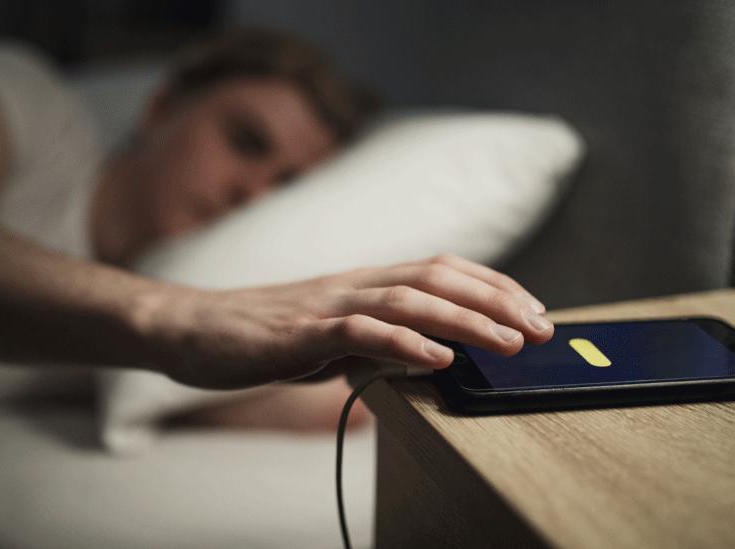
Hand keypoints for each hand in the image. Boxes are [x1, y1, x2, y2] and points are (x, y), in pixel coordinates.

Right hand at [135, 254, 552, 388]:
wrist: (191, 330)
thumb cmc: (261, 337)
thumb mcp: (331, 337)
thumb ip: (376, 340)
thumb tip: (426, 355)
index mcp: (363, 283)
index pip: (440, 269)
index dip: (492, 284)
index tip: (532, 310)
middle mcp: (353, 283)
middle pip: (438, 277)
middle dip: (497, 299)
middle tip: (543, 327)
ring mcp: (327, 304)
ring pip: (409, 299)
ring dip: (466, 320)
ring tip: (509, 342)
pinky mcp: (300, 332)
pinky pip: (359, 332)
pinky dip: (404, 342)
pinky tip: (438, 358)